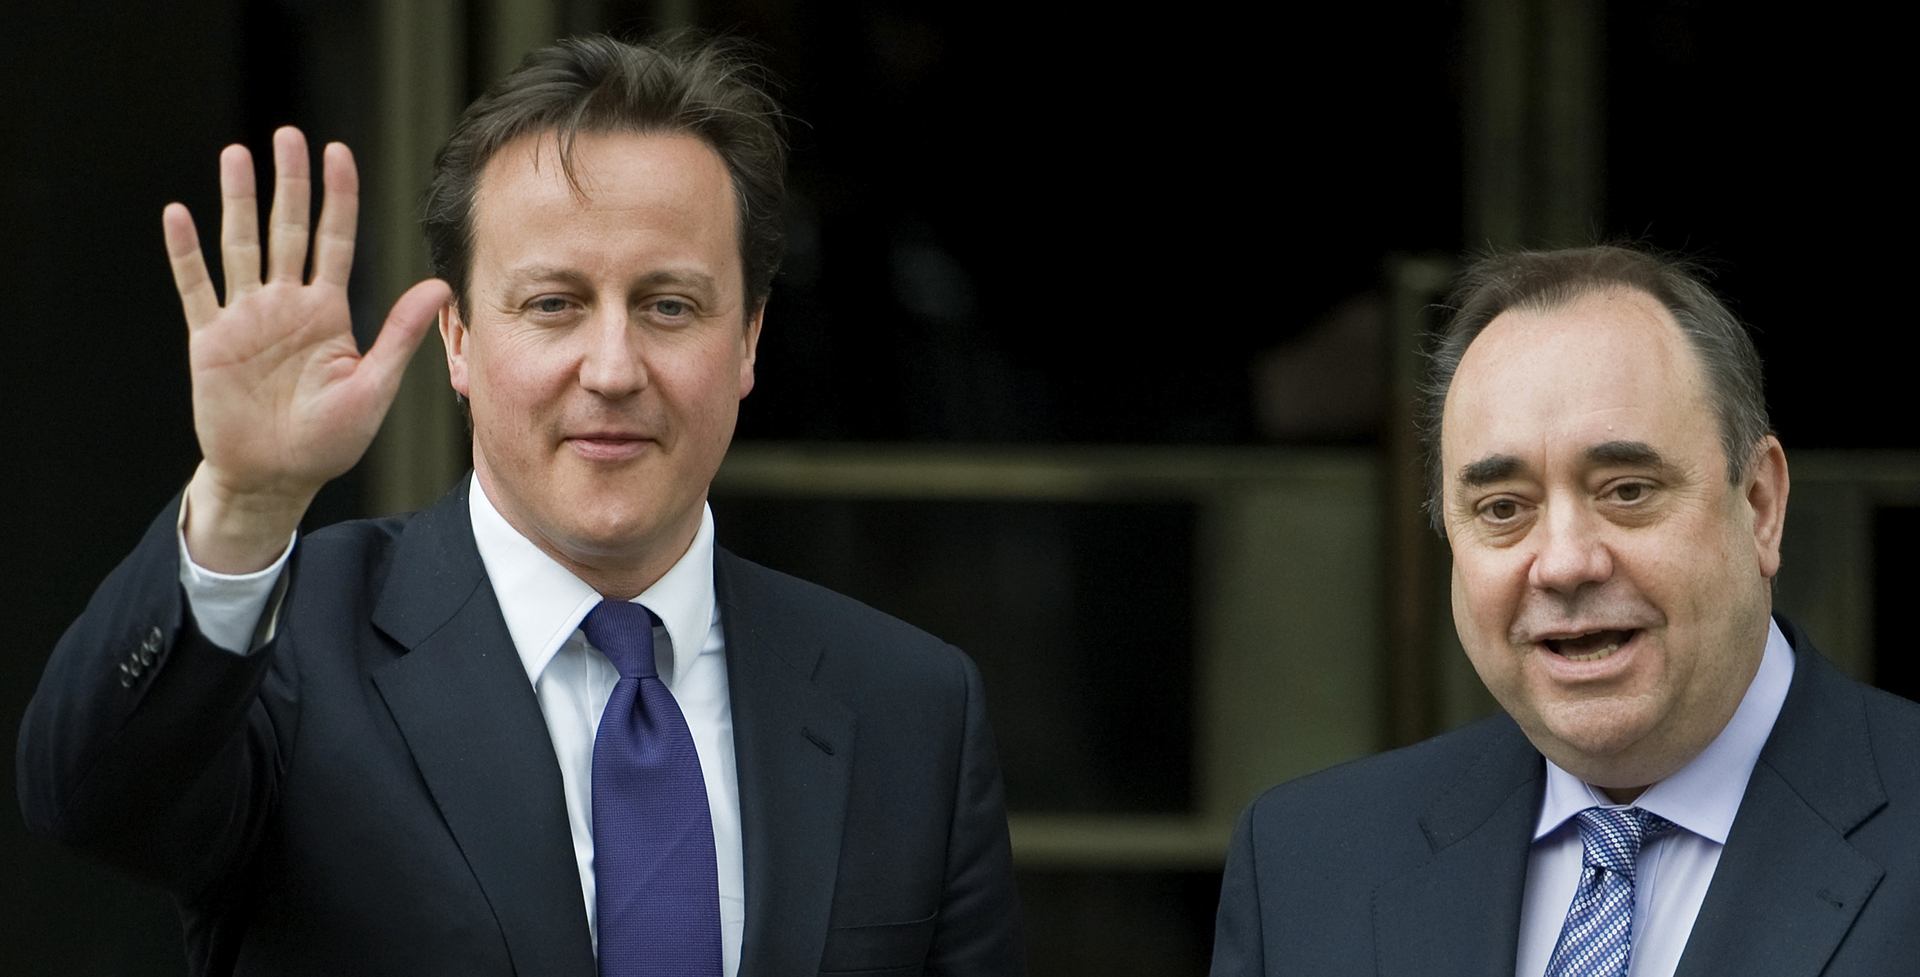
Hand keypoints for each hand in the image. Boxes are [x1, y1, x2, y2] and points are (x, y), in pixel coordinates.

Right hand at [165, 127, 450, 570]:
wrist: (277, 477)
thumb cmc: (329, 440)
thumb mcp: (373, 386)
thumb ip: (399, 335)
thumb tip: (440, 287)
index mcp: (328, 313)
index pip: (335, 241)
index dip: (337, 197)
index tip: (338, 152)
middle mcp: (287, 306)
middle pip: (288, 230)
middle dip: (289, 183)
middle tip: (288, 135)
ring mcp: (247, 319)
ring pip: (241, 246)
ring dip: (237, 201)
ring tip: (236, 154)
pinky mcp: (211, 341)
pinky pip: (197, 289)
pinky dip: (186, 253)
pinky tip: (179, 214)